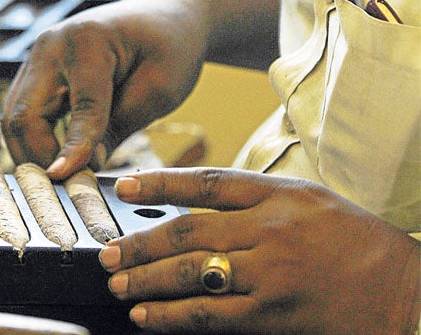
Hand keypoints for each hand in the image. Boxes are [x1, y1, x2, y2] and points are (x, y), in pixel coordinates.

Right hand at [1, 0, 208, 178]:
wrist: (165, 14)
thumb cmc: (171, 47)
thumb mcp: (160, 89)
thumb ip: (118, 126)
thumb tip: (82, 169)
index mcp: (89, 42)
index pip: (80, 107)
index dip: (74, 149)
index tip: (66, 182)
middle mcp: (51, 45)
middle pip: (23, 114)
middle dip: (38, 157)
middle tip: (63, 191)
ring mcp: (39, 57)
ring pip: (14, 117)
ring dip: (32, 152)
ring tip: (60, 182)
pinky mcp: (38, 71)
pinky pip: (23, 112)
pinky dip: (35, 140)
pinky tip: (56, 162)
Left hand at [99, 168, 419, 333]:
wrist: (406, 288)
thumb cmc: (354, 240)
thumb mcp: (308, 199)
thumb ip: (255, 198)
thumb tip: (196, 203)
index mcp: (277, 194)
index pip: (205, 183)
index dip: (159, 183)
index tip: (124, 186)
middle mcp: (269, 229)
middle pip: (188, 231)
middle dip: (140, 243)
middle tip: (108, 252)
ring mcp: (270, 273)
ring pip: (192, 273)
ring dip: (147, 279)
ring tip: (118, 283)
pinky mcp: (274, 314)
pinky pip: (212, 315)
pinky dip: (173, 315)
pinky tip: (148, 316)